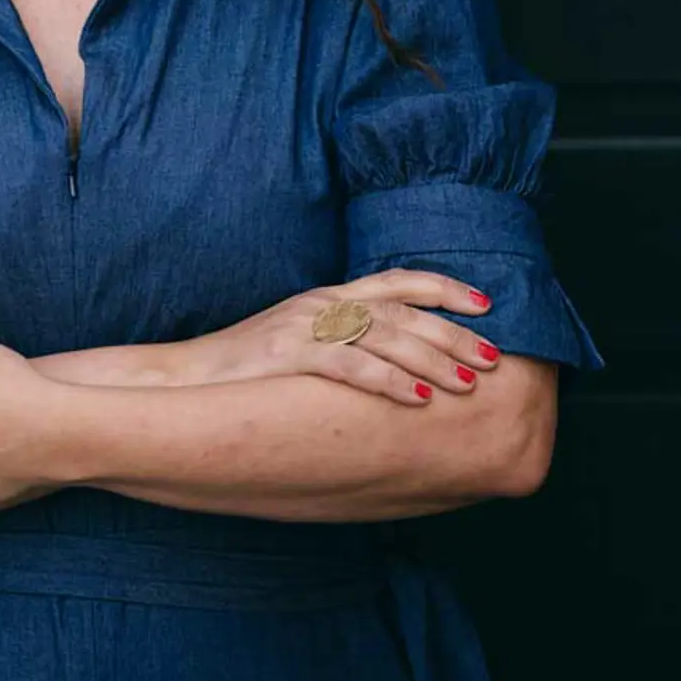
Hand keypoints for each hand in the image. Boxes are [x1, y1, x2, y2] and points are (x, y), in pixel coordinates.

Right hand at [175, 269, 500, 403]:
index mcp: (328, 297)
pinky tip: (418, 399)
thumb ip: (343, 341)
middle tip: (494, 356)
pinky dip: (388, 382)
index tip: (487, 304)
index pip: (397, 281)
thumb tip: (396, 362)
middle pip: (401, 311)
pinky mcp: (287, 355)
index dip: (444, 289)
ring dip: (432, 358)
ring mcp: (304, 326)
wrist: (186, 379)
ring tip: (469, 383)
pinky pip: (349, 366)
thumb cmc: (246, 371)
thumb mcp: (300, 341)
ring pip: (383, 336)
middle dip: (452, 332)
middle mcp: (322, 303)